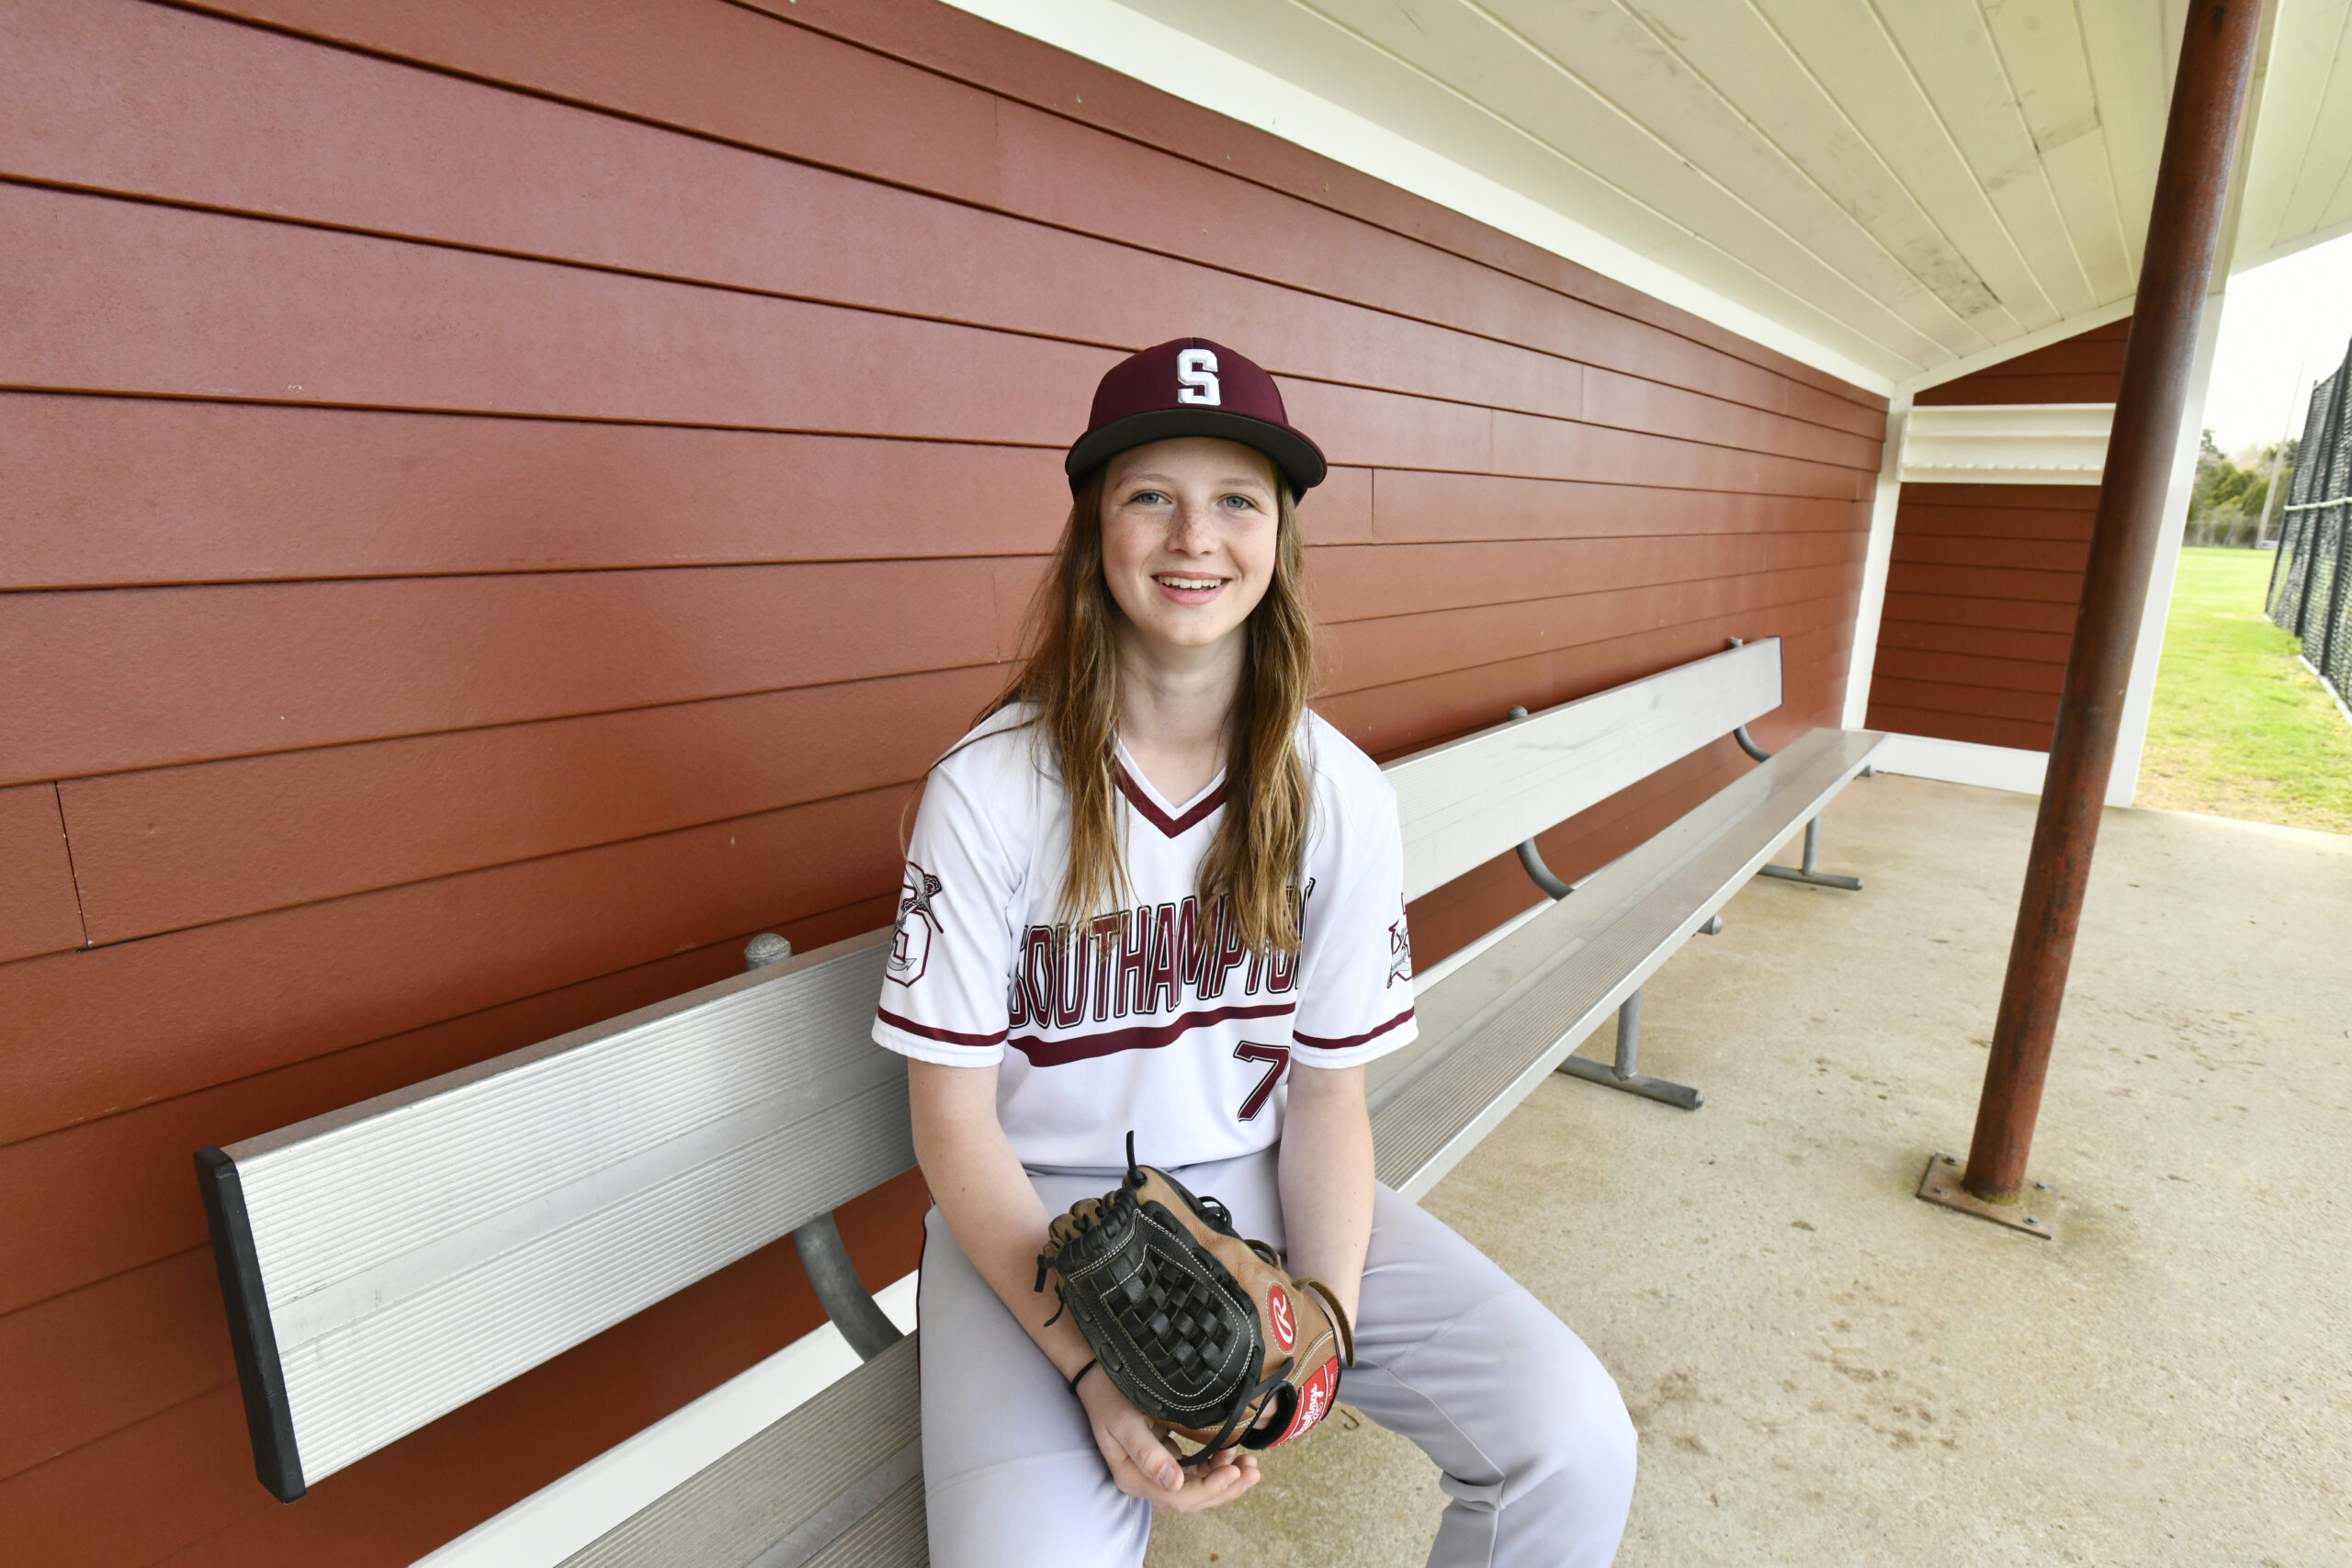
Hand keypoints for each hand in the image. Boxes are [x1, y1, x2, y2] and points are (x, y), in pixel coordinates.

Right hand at [1074, 1368, 1261, 1512]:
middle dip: (1225, 1488)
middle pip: (1192, 1497)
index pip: (1179, 1497)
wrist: (1096, 1374)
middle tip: (1254, 1472)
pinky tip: (1229, 1454)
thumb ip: (1148, 1454)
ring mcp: (1154, 1468)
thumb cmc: (1110, 1395)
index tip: (1234, 1471)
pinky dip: (1214, 1465)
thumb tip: (1176, 1483)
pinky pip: (1193, 1469)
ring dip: (1224, 1478)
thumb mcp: (1124, 1423)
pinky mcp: (1163, 1455)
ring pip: (1196, 1485)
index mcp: (1134, 1478)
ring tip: (1250, 1464)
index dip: (1210, 1489)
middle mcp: (1145, 1479)